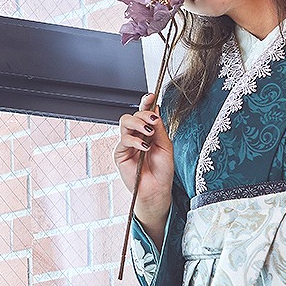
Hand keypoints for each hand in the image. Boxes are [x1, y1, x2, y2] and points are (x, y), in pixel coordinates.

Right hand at [114, 92, 174, 219]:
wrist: (157, 190)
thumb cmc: (163, 171)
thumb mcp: (165, 146)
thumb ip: (159, 129)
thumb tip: (155, 110)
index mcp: (148, 133)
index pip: (145, 113)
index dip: (146, 103)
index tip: (151, 96)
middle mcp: (137, 136)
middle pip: (133, 114)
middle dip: (143, 114)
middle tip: (152, 120)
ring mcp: (127, 144)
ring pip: (125, 122)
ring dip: (137, 123)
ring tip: (147, 132)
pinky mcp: (120, 154)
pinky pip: (124, 140)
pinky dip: (134, 140)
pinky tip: (144, 147)